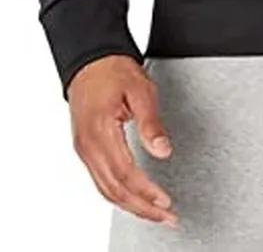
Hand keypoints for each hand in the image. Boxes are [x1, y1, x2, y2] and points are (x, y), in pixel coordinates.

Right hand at [68, 54, 177, 226]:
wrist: (91, 59)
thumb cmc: (113, 70)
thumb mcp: (140, 90)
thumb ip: (152, 122)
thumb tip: (163, 150)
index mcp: (100, 132)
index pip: (126, 174)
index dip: (147, 193)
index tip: (166, 203)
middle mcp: (88, 146)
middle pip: (114, 190)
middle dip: (142, 208)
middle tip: (166, 217)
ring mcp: (84, 149)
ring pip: (105, 190)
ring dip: (130, 205)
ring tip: (154, 213)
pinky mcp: (85, 148)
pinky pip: (100, 180)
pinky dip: (118, 194)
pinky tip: (133, 198)